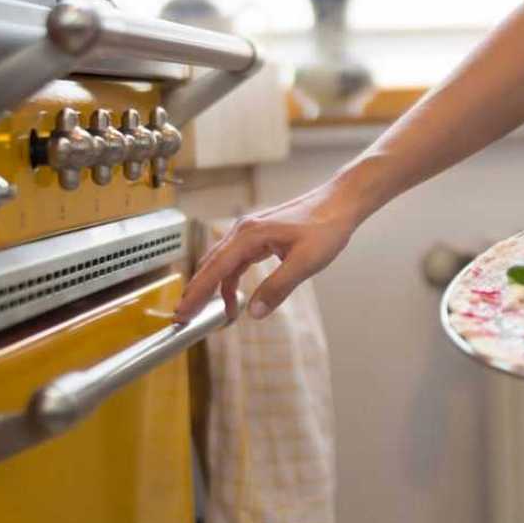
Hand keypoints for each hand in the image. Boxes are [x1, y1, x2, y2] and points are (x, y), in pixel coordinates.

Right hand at [174, 182, 360, 322]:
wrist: (341, 204)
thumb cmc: (326, 227)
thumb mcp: (304, 263)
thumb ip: (277, 288)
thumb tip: (253, 313)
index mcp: (250, 235)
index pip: (214, 269)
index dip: (197, 294)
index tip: (183, 313)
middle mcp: (244, 232)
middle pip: (211, 265)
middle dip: (197, 293)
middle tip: (185, 318)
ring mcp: (251, 233)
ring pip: (222, 263)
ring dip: (214, 288)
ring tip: (213, 314)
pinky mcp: (260, 236)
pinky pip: (236, 260)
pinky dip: (230, 279)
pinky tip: (234, 296)